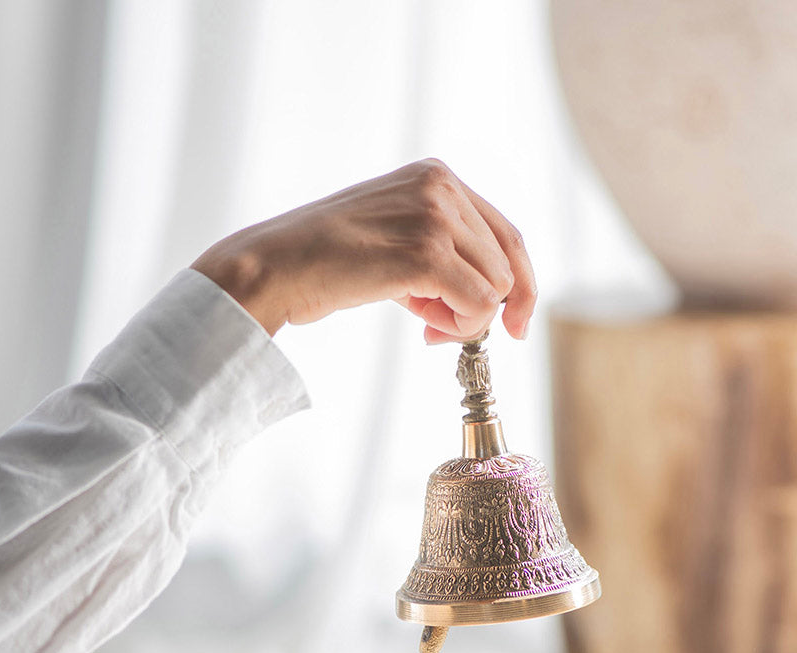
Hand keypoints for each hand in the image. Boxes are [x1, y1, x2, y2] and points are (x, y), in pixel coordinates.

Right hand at [191, 159, 536, 341]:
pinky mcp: (425, 252)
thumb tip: (488, 302)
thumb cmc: (327, 260)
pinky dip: (460, 327)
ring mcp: (435, 216)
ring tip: (423, 323)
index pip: (505, 233)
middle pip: (507, 263)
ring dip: (465, 320)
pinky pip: (477, 305)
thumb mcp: (395, 239)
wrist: (276, 266)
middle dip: (483, 308)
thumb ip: (443, 255)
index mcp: (436, 177)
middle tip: (442, 332)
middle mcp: (441, 187)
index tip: (516, 321)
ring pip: (496, 288)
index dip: (520, 283)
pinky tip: (425, 330)